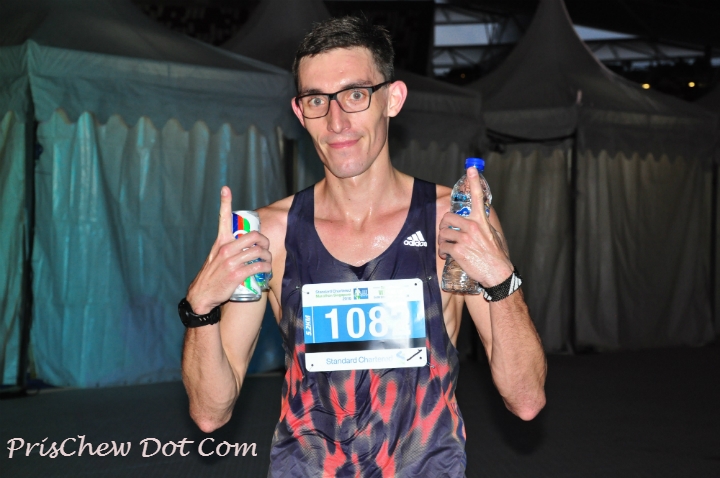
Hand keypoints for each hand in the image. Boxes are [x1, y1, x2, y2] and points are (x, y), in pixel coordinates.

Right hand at [186, 187, 271, 313]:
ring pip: (259, 252)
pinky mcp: (236, 275)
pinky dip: (266, 269)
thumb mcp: (215, 257)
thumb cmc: (212, 276)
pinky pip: (258, 267)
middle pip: (254, 236)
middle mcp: (225, 249)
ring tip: (267, 262)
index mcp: (220, 243)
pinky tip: (266, 272)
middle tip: (266, 248)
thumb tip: (244, 244)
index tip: (225, 189)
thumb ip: (227, 248)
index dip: (224, 202)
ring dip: (268, 257)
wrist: (202, 295)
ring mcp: (231, 262)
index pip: (222, 219)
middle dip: (265, 242)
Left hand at [437, 167, 512, 286]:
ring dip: (442, 240)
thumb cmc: (495, 255)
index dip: (474, 181)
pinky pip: (443, 247)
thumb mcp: (493, 235)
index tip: (471, 169)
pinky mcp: (458, 251)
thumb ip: (482, 225)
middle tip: (446, 233)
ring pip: (443, 233)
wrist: (498, 274)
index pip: (478, 197)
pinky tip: (447, 255)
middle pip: (447, 218)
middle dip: (444, 226)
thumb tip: (476, 220)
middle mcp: (473, 227)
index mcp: (481, 221)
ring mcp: (465, 239)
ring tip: (448, 246)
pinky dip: (443, 252)